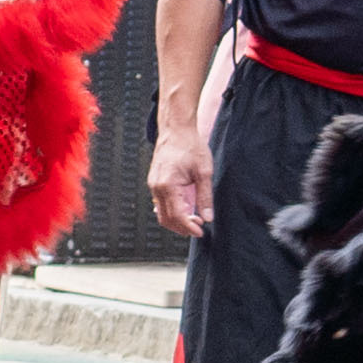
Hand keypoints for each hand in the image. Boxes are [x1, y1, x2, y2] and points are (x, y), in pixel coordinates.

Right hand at [148, 117, 213, 238]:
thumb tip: (208, 217)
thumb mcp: (204, 171)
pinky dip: (172, 211)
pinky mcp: (155, 182)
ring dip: (177, 220)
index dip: (189, 227)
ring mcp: (153, 185)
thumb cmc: (190, 146)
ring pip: (162, 213)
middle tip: (199, 228)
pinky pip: (160, 203)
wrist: (176, 129)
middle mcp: (156, 187)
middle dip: (182, 227)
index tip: (200, 232)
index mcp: (167, 185)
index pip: (177, 215)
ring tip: (195, 219)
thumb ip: (205, 196)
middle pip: (166, 218)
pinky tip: (185, 210)